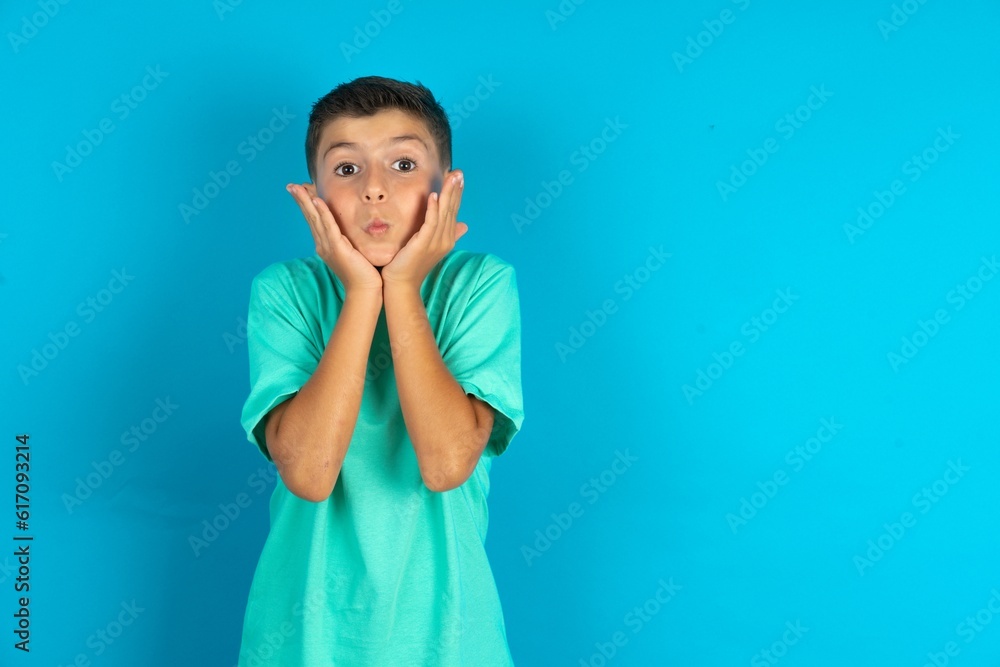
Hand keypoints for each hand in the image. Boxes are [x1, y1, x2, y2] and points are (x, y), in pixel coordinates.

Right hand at [286, 182, 382, 294]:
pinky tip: (316, 200)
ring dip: (306, 202)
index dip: (307, 205)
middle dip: (300, 200)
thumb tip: (349, 233)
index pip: (314, 220)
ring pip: (315, 219)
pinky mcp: (338, 248)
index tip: (301, 190)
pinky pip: (328, 227)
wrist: (365, 291)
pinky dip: (322, 213)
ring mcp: (329, 246)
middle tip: (291, 185)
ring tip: (297, 187)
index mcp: (326, 245)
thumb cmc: (363, 274)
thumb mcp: (352, 252)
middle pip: (310, 217)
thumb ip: (348, 241)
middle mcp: (323, 245)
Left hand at [380, 169, 468, 289]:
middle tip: (459, 172)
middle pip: (452, 209)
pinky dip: (433, 209)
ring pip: (445, 213)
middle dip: (455, 189)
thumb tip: (465, 225)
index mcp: (446, 238)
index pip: (453, 211)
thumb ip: (446, 234)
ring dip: (448, 194)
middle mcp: (445, 239)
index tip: (457, 177)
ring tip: (451, 177)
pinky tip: (434, 196)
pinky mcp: (424, 244)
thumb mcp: (430, 246)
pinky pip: (431, 223)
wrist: (402, 285)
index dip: (456, 194)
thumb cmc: (412, 266)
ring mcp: (436, 242)